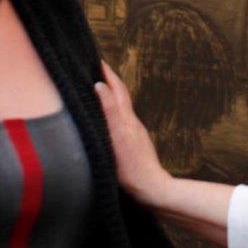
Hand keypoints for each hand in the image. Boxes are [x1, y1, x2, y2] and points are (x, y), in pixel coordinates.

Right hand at [96, 61, 173, 205]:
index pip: (116, 89)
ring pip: (122, 106)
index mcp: (125, 119)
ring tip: (101, 85)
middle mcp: (131, 122)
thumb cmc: (130, 167)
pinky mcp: (134, 143)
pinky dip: (115, 109)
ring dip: (112, 93)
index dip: (107, 74)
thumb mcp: (116, 137)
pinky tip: (110, 115)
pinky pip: (123, 119)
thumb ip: (109, 111)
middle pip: (121, 95)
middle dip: (110, 79)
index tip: (97, 60)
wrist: (150, 187)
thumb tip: (99, 86)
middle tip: (98, 66)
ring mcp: (134, 132)